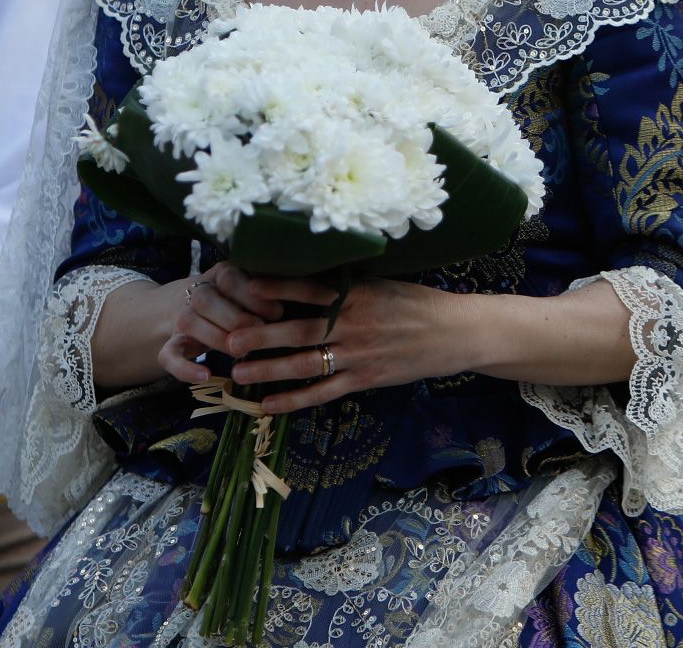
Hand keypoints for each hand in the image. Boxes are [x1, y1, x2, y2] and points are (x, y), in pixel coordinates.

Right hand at [158, 262, 304, 384]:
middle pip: (206, 299)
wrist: (176, 308)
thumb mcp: (250, 291)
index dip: (254, 296)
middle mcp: (196, 293)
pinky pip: (169, 356)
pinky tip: (207, 376)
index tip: (278, 311)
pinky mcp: (168, 346)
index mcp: (220, 275)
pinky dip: (185, 368)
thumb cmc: (233, 303)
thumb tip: (312, 298)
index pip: (231, 278)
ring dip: (215, 338)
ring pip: (189, 323)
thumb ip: (273, 293)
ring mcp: (179, 320)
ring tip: (239, 352)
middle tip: (260, 332)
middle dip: (235, 317)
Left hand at [219, 276, 457, 414]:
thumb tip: (308, 277)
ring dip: (270, 369)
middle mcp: (353, 323)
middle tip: (228, 340)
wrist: (454, 332)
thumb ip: (347, 285)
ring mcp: (358, 353)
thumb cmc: (417, 302)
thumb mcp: (383, 283)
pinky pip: (324, 391)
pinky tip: (269, 405)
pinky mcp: (365, 378)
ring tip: (239, 372)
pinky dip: (295, 400)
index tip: (244, 286)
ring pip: (306, 364)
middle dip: (261, 335)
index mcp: (356, 293)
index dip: (276, 287)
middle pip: (299, 329)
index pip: (309, 288)